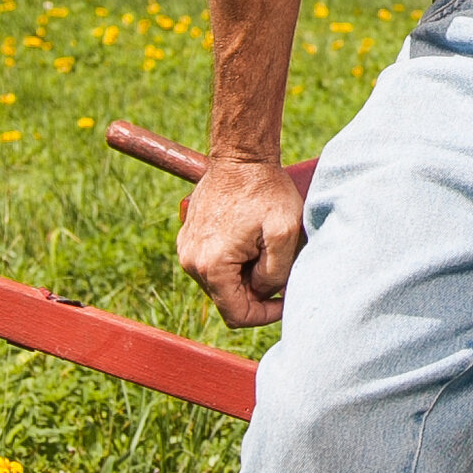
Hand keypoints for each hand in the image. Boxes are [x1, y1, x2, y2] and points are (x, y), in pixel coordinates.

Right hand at [177, 156, 305, 326]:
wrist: (241, 156)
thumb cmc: (266, 190)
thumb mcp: (285, 232)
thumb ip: (277, 273)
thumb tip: (264, 291)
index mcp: (212, 265)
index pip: (237, 315)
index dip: (266, 315)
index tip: (285, 300)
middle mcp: (191, 262)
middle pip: (228, 300)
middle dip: (256, 291)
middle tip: (277, 264)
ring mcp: (186, 249)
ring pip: (221, 283)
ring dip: (245, 275)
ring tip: (263, 247)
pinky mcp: (188, 238)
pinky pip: (213, 265)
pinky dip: (234, 261)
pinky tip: (250, 239)